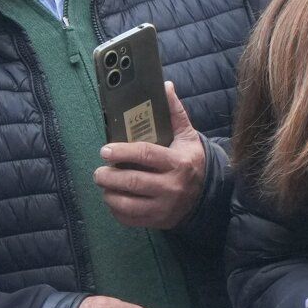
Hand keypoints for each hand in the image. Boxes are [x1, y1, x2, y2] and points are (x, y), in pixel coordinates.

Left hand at [94, 83, 205, 229]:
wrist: (208, 194)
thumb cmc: (191, 160)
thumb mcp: (187, 135)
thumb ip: (174, 112)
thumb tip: (165, 86)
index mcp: (178, 162)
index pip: (145, 155)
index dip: (122, 152)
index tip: (105, 150)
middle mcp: (172, 186)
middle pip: (132, 181)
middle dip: (108, 176)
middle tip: (98, 171)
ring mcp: (165, 207)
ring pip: (128, 204)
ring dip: (109, 194)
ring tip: (104, 184)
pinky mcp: (159, 221)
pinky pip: (130, 219)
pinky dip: (116, 210)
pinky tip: (113, 199)